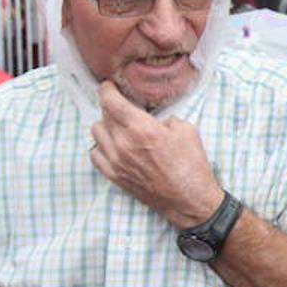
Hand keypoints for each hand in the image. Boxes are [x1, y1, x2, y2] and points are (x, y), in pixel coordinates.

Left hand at [90, 81, 223, 228]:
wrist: (189, 200)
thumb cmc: (191, 165)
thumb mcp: (186, 129)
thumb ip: (164, 118)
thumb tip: (153, 117)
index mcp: (142, 128)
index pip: (110, 101)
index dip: (107, 89)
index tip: (110, 86)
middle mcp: (124, 143)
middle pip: (103, 115)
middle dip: (111, 107)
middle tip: (122, 107)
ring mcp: (116, 161)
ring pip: (96, 132)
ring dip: (106, 126)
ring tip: (119, 128)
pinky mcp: (114, 176)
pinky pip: (95, 154)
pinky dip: (101, 146)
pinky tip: (114, 146)